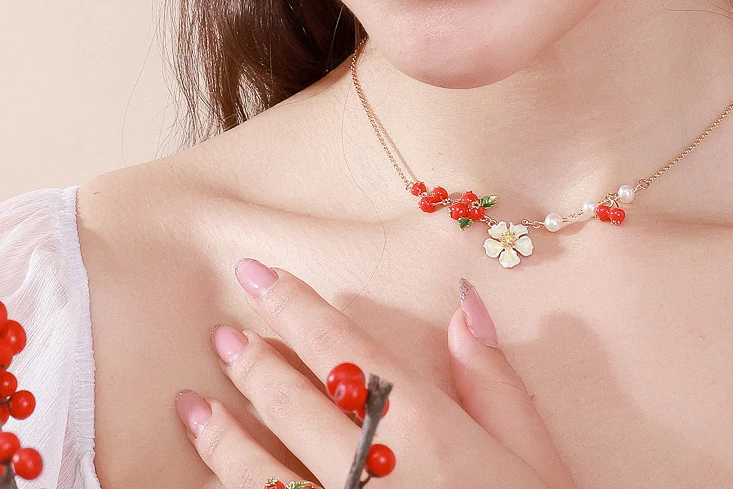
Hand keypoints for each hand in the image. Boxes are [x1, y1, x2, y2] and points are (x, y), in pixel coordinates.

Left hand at [174, 259, 576, 488]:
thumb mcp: (531, 450)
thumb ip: (492, 378)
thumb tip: (463, 303)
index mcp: (422, 423)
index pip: (341, 346)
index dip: (293, 306)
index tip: (256, 273)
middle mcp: (367, 466)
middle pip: (291, 400)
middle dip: (253, 361)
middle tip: (224, 335)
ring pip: (256, 470)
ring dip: (221, 434)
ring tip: (193, 405)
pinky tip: (210, 483)